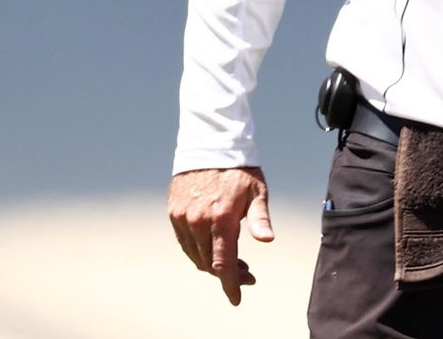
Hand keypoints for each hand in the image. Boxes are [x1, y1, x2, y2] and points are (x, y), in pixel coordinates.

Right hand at [167, 166, 273, 305]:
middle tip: (247, 273)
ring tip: (233, 262)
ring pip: (195, 255)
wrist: (210, 145)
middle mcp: (198, 222)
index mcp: (222, 219)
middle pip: (209, 263)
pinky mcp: (174, 212)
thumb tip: (268, 240)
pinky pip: (185, 242)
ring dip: (212, 264)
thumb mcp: (257, 192)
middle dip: (228, 273)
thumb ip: (260, 218)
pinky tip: (212, 249)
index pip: (223, 263)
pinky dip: (198, 252)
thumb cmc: (240, 169)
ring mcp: (183, 218)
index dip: (230, 283)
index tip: (236, 297)